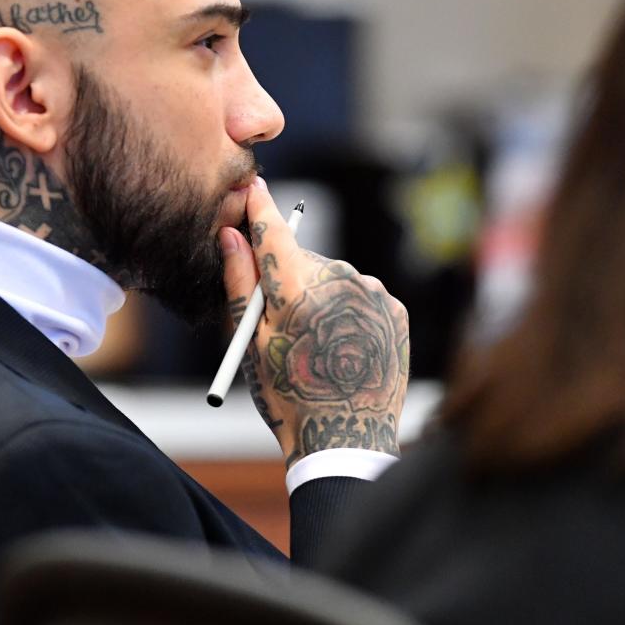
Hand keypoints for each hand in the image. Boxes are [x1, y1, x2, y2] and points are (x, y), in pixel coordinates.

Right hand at [220, 180, 409, 467]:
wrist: (347, 441)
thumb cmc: (287, 396)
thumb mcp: (253, 342)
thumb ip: (242, 282)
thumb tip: (230, 233)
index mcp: (296, 290)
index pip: (274, 231)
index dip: (260, 205)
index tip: (252, 183)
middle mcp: (339, 282)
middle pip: (303, 258)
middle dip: (288, 276)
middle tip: (281, 321)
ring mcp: (371, 294)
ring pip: (333, 278)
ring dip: (319, 296)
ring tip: (316, 344)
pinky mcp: (394, 308)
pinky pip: (360, 295)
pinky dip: (347, 310)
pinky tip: (342, 345)